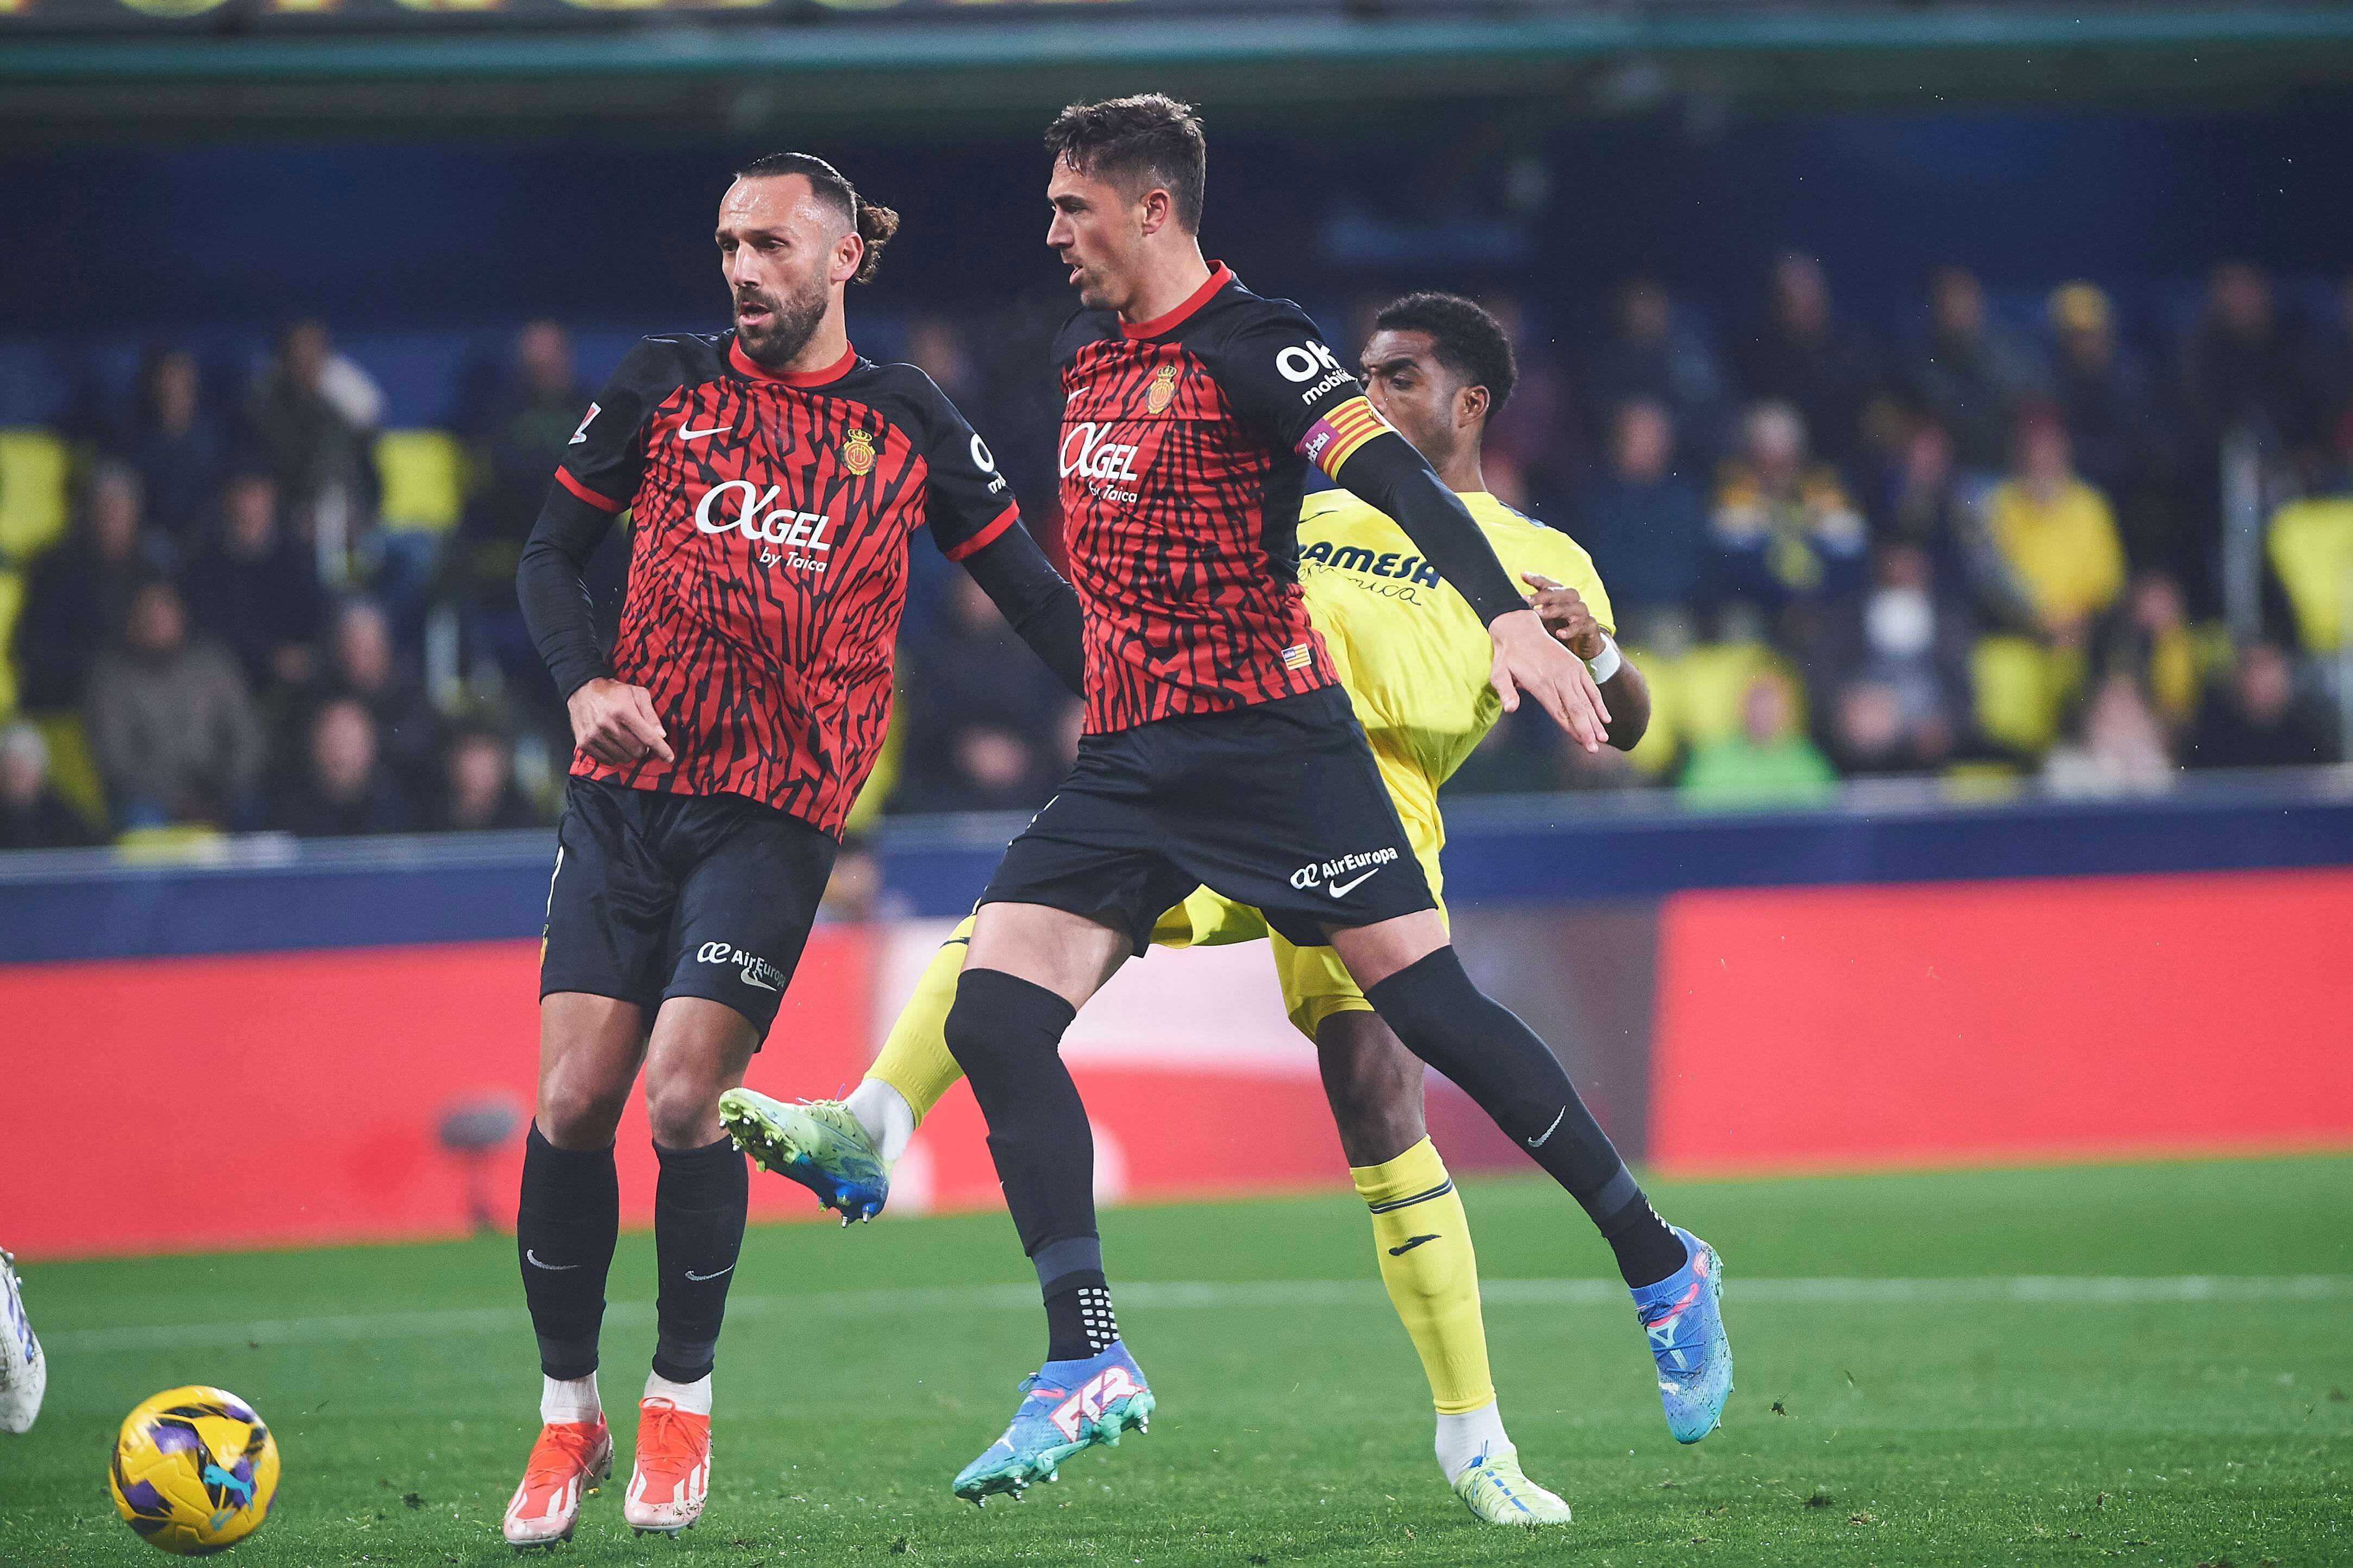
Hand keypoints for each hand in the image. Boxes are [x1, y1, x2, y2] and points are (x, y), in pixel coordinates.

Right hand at [567, 678, 674, 766]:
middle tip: (638, 737)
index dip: (661, 749)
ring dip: (628, 752)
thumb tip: (661, 735)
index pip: (648, 737)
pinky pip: (608, 760)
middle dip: (643, 747)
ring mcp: (594, 735)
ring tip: (624, 738)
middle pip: (637, 751)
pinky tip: (613, 743)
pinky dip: (614, 755)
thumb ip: (650, 714)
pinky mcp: (584, 743)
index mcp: (623, 711)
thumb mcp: (637, 694)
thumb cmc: (614, 692)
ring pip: (623, 757)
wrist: (582, 690)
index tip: (669, 758)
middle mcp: (607, 724)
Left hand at [1487, 608, 1609, 751]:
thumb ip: (1505, 691)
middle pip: (1576, 709)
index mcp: (1542, 684)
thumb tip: (1511, 709)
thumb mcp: (1498, 673)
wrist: (1521, 628)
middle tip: (1594, 749)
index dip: (1572, 729)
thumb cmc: (1509, 656)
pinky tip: (1606, 718)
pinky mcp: (1576, 666)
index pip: (1560, 712)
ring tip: (1604, 738)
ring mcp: (1570, 671)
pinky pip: (1590, 687)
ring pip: (1586, 700)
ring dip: (1595, 720)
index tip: (1582, 744)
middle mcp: (1559, 679)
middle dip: (1587, 730)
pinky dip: (1599, 703)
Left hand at [1521, 572, 1605, 660]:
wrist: (1583, 643)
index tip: (1523, 575)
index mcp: (1560, 595)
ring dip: (1555, 610)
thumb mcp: (1545, 618)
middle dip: (1542, 595)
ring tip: (1539, 614)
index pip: (1548, 584)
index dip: (1536, 579)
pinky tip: (1560, 634)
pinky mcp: (1589, 626)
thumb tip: (1510, 607)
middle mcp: (1572, 600)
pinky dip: (1571, 629)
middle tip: (1527, 600)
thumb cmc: (1560, 627)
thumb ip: (1532, 611)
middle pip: (1560, 593)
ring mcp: (1582, 612)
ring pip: (1572, 606)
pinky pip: (1581, 625)